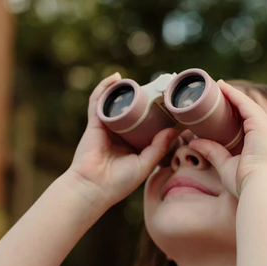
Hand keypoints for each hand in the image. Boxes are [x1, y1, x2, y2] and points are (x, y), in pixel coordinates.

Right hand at [67, 73, 180, 205]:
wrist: (92, 188)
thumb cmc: (118, 183)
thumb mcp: (144, 164)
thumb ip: (158, 148)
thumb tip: (174, 130)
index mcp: (133, 145)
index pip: (146, 125)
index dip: (157, 114)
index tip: (171, 105)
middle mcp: (120, 134)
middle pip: (133, 111)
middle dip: (142, 98)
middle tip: (158, 87)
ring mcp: (107, 127)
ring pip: (116, 104)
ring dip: (125, 90)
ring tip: (138, 81)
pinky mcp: (95, 123)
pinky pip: (98, 101)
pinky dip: (105, 87)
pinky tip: (115, 78)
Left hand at [187, 80, 266, 198]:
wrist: (259, 189)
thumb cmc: (245, 184)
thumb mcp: (226, 165)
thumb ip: (213, 152)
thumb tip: (194, 142)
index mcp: (266, 142)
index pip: (250, 120)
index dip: (236, 110)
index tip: (221, 103)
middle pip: (250, 110)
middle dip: (234, 99)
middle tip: (217, 90)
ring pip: (248, 104)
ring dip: (232, 93)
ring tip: (217, 85)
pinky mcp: (262, 125)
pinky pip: (245, 104)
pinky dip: (234, 95)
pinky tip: (222, 87)